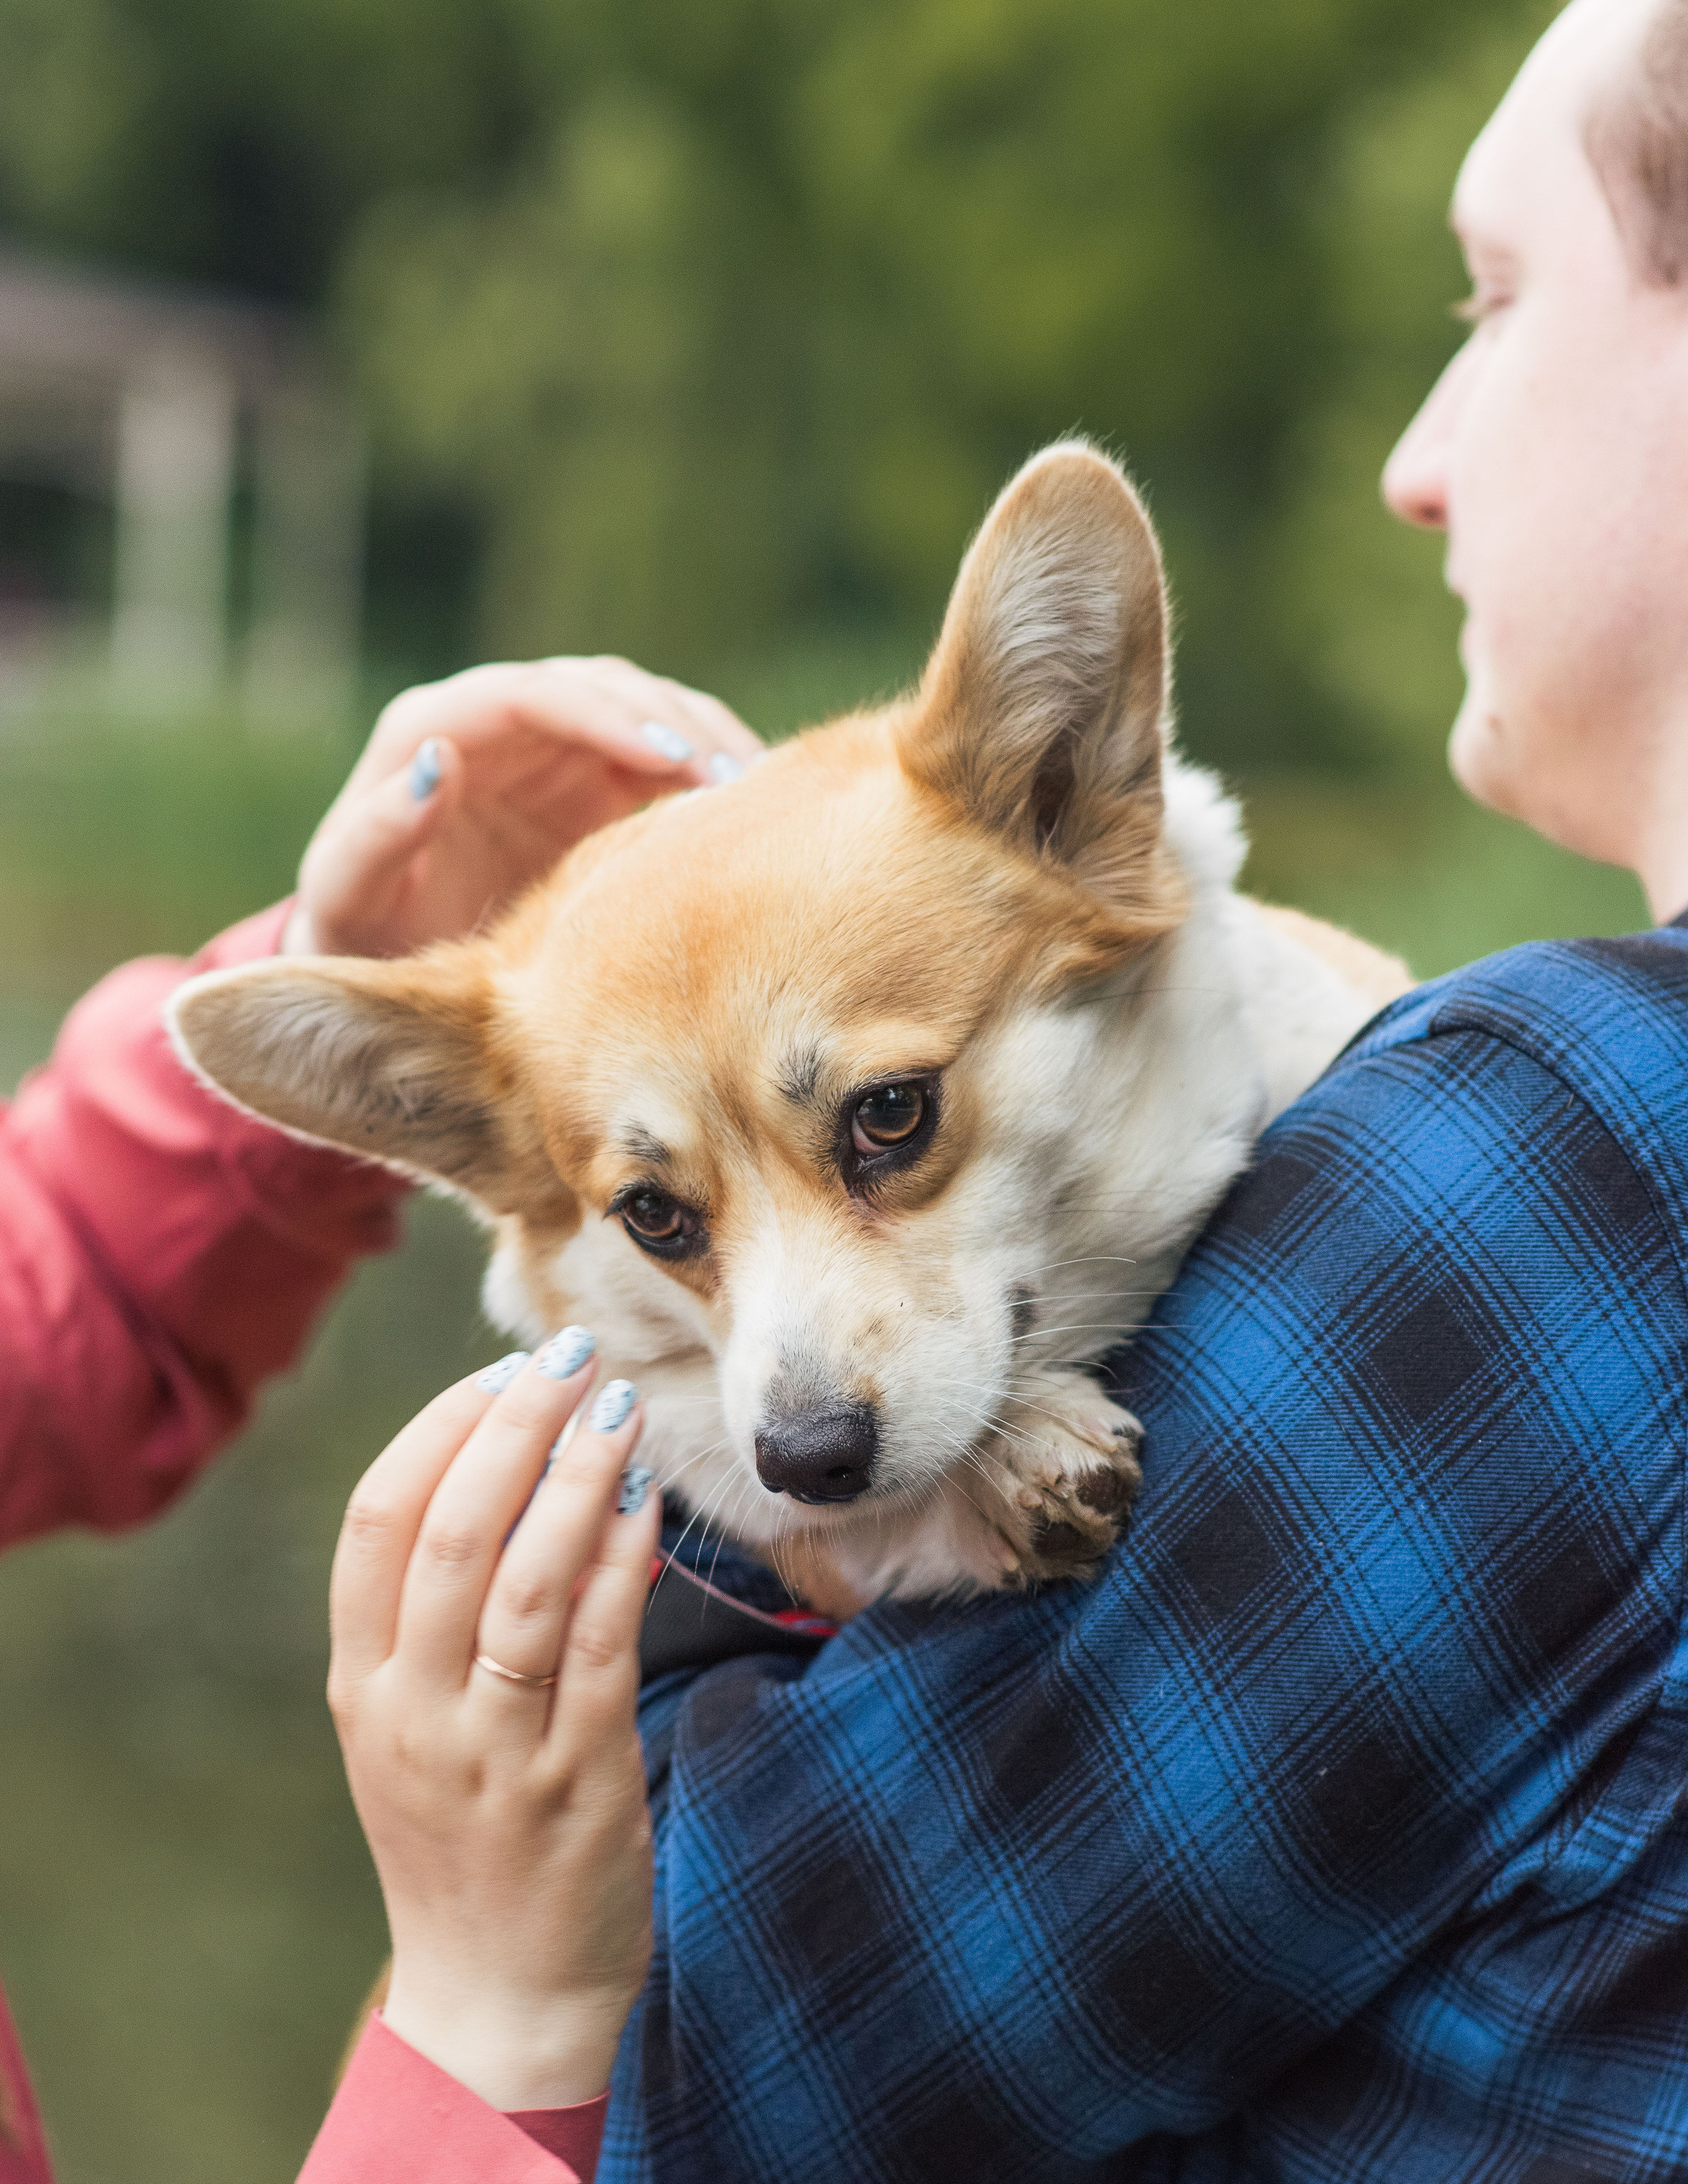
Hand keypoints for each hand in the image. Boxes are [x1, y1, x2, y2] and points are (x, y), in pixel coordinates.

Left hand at [284, 657, 761, 956]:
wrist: (391, 975)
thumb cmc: (361, 933)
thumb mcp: (348, 894)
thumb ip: (380, 833)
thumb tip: (439, 760)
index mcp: (429, 730)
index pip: (529, 694)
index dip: (600, 714)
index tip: (665, 753)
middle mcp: (496, 725)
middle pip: (599, 687)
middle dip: (669, 721)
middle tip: (732, 779)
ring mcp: (550, 749)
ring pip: (642, 709)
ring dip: (702, 740)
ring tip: (755, 792)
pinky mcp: (594, 783)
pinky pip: (662, 759)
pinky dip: (706, 772)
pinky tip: (749, 812)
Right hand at [327, 1338, 661, 2110]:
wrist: (498, 1995)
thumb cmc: (462, 1832)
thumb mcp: (409, 1722)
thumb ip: (433, 1611)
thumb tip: (506, 1457)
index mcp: (362, 1683)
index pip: (377, 1521)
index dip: (440, 1428)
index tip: (498, 1370)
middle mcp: (415, 1708)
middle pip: (453, 1529)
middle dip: (515, 1425)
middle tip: (569, 1353)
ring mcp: (493, 1747)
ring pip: (529, 1577)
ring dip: (578, 1475)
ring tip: (618, 1406)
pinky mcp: (577, 1777)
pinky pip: (601, 1641)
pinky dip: (624, 1555)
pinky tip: (649, 1498)